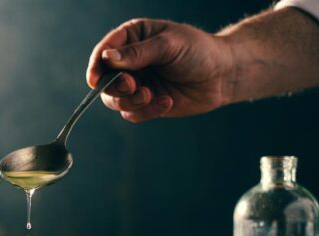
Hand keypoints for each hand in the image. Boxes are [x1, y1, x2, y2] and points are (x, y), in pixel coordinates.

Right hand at [86, 19, 234, 122]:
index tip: (95, 80)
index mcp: (132, 38)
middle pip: (104, 80)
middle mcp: (129, 62)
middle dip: (116, 87)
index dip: (96, 66)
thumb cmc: (198, 51)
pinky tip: (167, 102)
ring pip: (115, 100)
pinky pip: (132, 114)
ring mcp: (136, 84)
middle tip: (135, 86)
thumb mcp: (169, 45)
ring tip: (151, 96)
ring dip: (130, 102)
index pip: (103, 52)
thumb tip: (108, 59)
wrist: (223, 75)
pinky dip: (146, 111)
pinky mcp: (146, 103)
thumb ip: (138, 53)